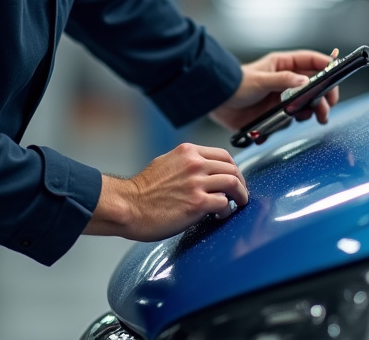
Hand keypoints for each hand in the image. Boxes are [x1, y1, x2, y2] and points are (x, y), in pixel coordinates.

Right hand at [84, 143, 245, 241]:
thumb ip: (185, 164)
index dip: (233, 169)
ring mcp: (197, 183)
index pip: (223, 155)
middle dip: (241, 183)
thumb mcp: (165, 163)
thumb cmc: (142, 191)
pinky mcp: (197, 203)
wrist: (127, 206)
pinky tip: (220, 215)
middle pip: (232, 168)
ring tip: (237, 205)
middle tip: (240, 195)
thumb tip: (201, 171)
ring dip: (240, 196)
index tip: (234, 179)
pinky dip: (227, 210)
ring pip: (234, 183)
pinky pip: (224, 203)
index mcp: (187, 152)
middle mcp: (195, 164)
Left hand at [210, 48, 341, 133]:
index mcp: (283, 65)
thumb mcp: (260, 80)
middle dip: (323, 97)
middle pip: (314, 87)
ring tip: (311, 118)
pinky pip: (288, 119)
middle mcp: (285, 81)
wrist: (216, 102)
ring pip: (304, 105)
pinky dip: (289, 123)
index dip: (327, 67)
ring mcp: (280, 98)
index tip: (337, 75)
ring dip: (310, 112)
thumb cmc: (236, 84)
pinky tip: (281, 124)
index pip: (312, 62)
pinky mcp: (273, 114)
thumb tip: (305, 82)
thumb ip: (283, 81)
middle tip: (326, 109)